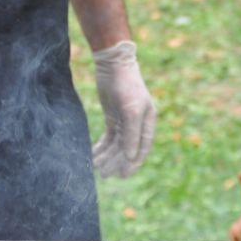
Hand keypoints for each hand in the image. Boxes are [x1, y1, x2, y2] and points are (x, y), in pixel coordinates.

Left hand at [91, 40, 155, 177]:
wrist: (113, 64)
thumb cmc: (126, 85)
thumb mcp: (131, 110)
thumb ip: (132, 134)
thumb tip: (131, 158)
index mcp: (147, 122)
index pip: (142, 148)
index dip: (134, 162)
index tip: (124, 175)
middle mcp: (138, 123)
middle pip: (127, 148)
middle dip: (117, 162)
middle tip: (106, 175)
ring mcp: (125, 120)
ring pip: (116, 145)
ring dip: (107, 157)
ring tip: (97, 168)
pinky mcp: (113, 117)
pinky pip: (108, 137)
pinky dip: (101, 147)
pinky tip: (93, 156)